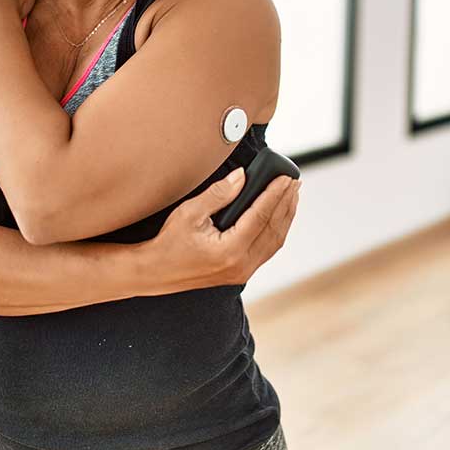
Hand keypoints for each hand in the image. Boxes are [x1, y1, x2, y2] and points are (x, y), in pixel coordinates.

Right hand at [147, 169, 301, 290]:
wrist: (155, 272)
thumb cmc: (168, 243)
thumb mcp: (190, 213)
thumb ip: (219, 194)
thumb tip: (242, 177)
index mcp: (230, 250)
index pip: (261, 216)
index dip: (275, 194)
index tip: (286, 177)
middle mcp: (241, 264)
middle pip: (274, 228)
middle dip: (286, 203)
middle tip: (295, 182)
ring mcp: (243, 272)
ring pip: (274, 241)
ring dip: (286, 216)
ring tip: (292, 196)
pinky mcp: (241, 272)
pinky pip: (267, 249)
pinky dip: (277, 230)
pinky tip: (279, 217)